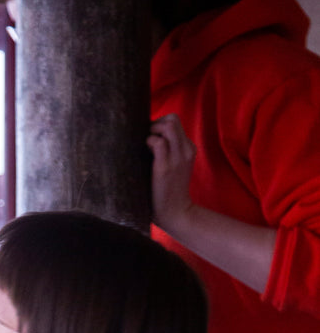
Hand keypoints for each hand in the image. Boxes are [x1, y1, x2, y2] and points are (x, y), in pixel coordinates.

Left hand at [147, 113, 196, 237]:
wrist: (175, 213)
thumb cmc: (168, 191)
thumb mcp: (174, 167)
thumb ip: (167, 152)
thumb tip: (147, 139)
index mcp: (188, 149)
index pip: (175, 122)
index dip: (160, 125)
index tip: (150, 136)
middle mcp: (185, 150)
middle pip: (173, 119)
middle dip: (156, 123)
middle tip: (147, 137)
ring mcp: (177, 158)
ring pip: (168, 126)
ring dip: (153, 130)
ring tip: (146, 144)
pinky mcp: (165, 168)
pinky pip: (158, 143)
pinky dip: (149, 142)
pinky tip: (145, 153)